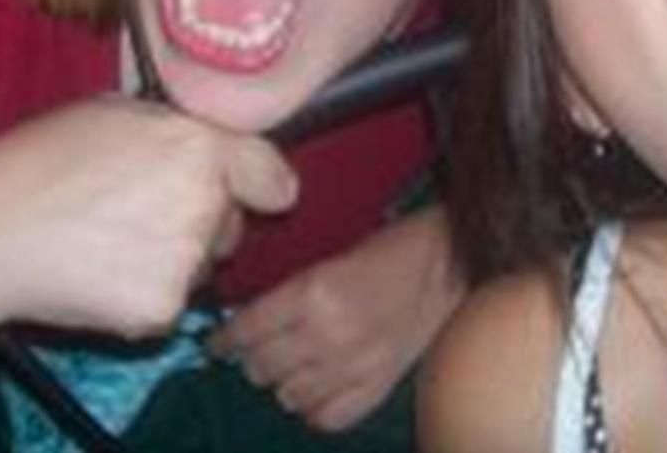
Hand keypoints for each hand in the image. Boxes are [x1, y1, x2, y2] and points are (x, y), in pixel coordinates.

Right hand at [0, 96, 297, 338]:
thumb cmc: (36, 163)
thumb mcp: (111, 113)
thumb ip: (175, 127)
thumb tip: (209, 138)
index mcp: (199, 144)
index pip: (273, 176)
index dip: (262, 185)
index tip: (256, 193)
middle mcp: (205, 201)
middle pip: (232, 222)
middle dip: (202, 221)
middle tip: (135, 211)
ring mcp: (187, 259)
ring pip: (202, 265)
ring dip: (172, 259)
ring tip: (105, 240)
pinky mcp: (162, 309)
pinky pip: (170, 304)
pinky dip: (142, 297)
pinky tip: (98, 275)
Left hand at [210, 205, 463, 430]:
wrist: (448, 262)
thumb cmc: (387, 249)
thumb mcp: (328, 259)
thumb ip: (288, 292)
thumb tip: (245, 321)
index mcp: (312, 293)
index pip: (246, 332)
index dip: (225, 339)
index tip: (218, 343)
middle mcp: (327, 335)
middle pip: (261, 368)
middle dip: (254, 358)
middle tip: (260, 348)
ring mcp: (354, 368)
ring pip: (287, 397)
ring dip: (283, 382)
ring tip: (293, 365)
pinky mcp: (377, 388)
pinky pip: (325, 418)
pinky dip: (314, 407)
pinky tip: (319, 387)